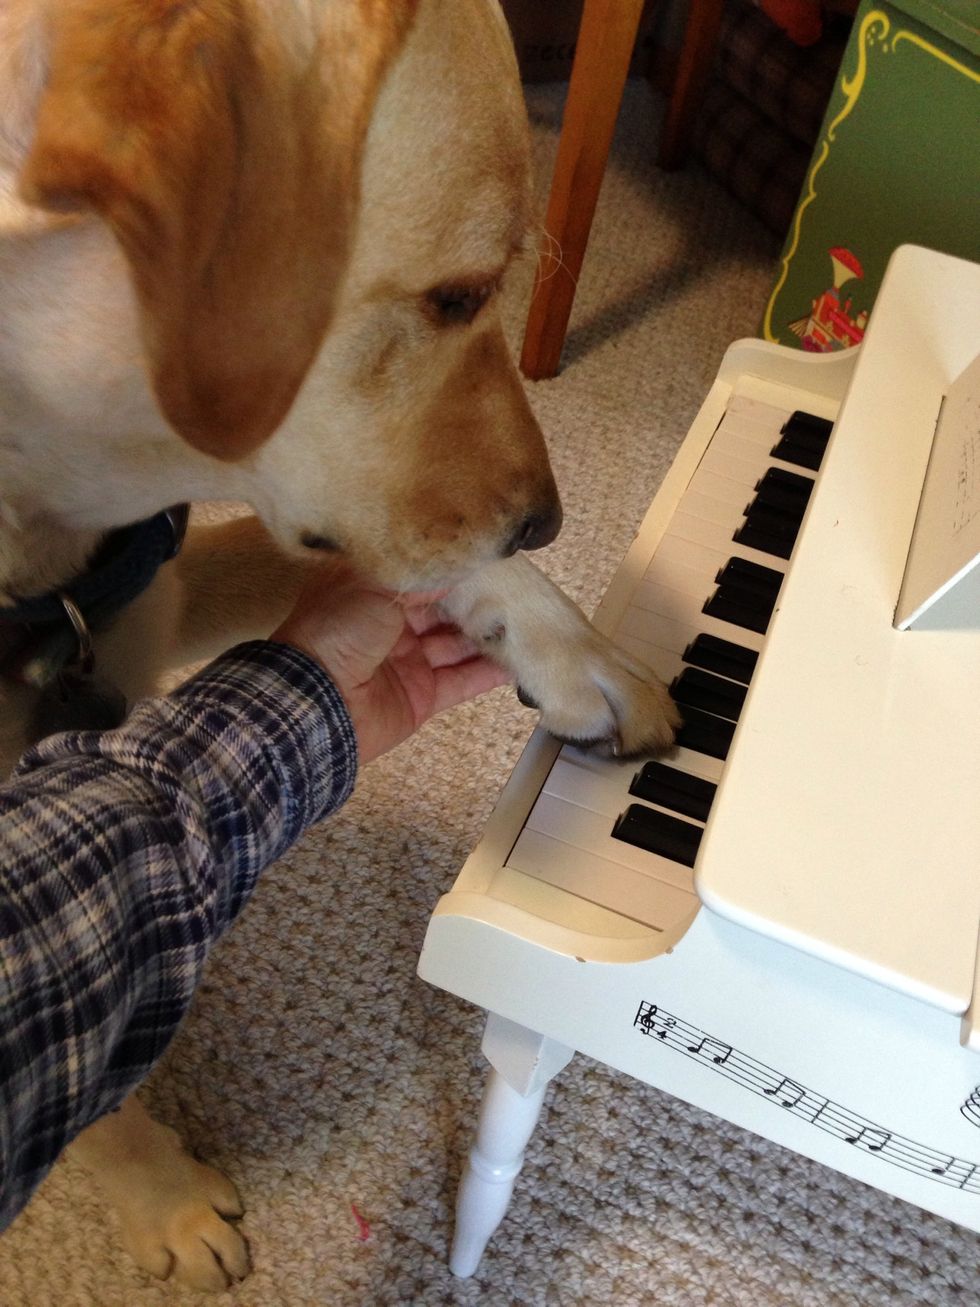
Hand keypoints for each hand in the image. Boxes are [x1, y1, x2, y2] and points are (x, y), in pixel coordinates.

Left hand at [270, 567, 508, 763]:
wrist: (316, 703)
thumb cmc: (336, 632)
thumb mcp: (375, 586)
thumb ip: (420, 577)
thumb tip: (457, 564)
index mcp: (369, 593)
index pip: (419, 575)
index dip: (451, 567)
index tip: (488, 553)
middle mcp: (389, 626)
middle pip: (443, 610)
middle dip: (477, 600)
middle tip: (517, 585)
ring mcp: (407, 663)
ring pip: (458, 645)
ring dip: (488, 635)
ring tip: (527, 619)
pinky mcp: (422, 697)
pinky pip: (462, 681)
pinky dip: (488, 673)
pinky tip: (518, 660)